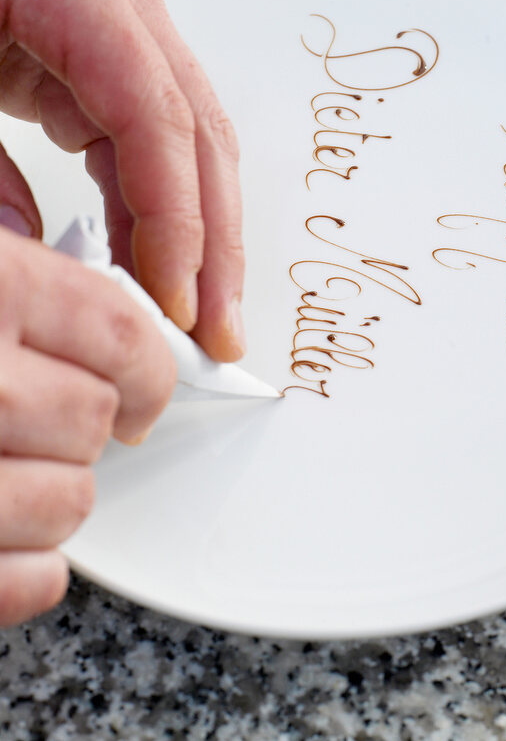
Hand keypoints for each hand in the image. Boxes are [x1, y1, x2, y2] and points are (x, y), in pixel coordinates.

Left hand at [0, 0, 244, 360]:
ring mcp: (127, 34)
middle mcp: (123, 8)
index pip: (157, 118)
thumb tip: (21, 247)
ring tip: (198, 317)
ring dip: (202, 238)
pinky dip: (160, 214)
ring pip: (193, 148)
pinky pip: (156, 148)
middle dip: (214, 245)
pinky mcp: (112, 66)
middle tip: (215, 332)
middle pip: (199, 138)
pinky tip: (155, 270)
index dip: (175, 219)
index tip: (173, 300)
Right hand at [0, 226, 176, 624]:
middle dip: (90, 424)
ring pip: (71, 499)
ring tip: (14, 468)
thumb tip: (101, 289)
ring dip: (56, 491)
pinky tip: (6, 536)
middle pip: (99, 417)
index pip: (118, 331)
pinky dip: (28, 568)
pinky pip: (32, 579)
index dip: (149, 364)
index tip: (150, 381)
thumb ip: (24, 265)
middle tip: (52, 418)